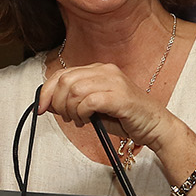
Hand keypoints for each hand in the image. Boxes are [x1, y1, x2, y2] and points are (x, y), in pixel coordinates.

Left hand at [38, 61, 180, 154]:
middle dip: (57, 102)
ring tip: (79, 120)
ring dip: (70, 109)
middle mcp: (105, 71)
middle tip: (66, 117)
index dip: (47, 91)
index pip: (62, 74)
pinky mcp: (120, 96)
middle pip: (65, 80)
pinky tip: (88, 121)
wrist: (154, 125)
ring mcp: (113, 82)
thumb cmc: (125, 117)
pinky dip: (82, 113)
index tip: (41, 108)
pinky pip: (89, 101)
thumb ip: (73, 102)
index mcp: (98, 70)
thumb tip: (48, 104)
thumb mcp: (93, 108)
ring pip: (74, 90)